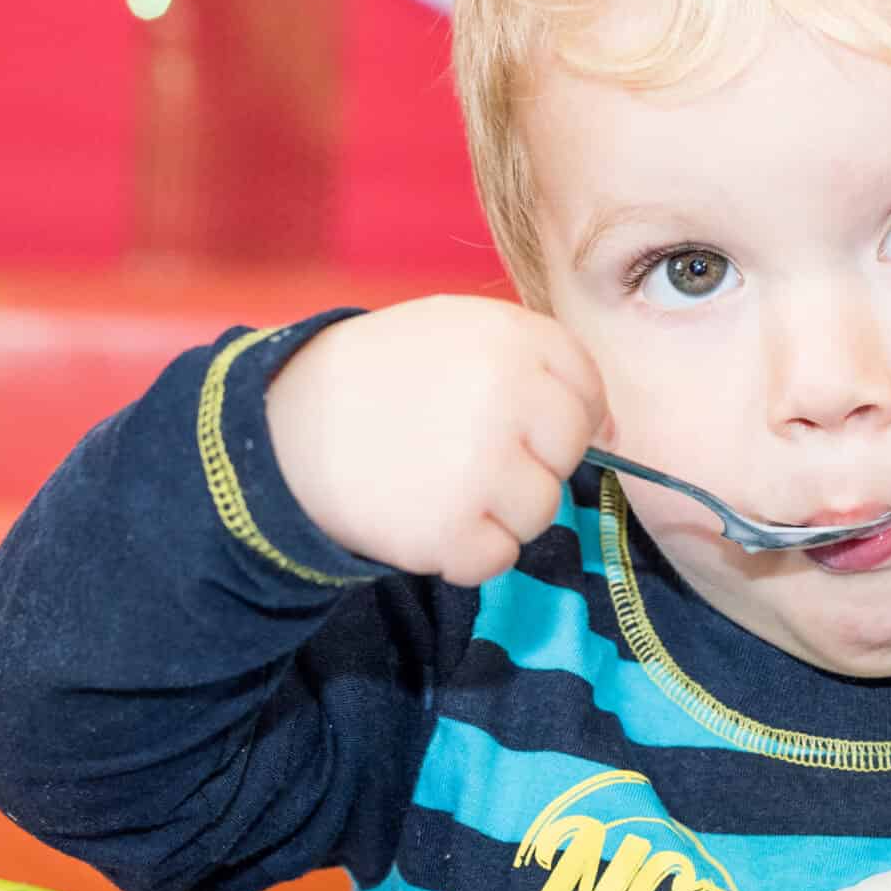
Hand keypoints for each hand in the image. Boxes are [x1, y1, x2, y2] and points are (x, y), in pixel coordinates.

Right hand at [264, 296, 606, 583]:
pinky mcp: (451, 529)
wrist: (282, 428)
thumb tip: (608, 426)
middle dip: (531, 462)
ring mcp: (482, 465)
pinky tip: (425, 518)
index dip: (561, 414)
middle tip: (469, 456)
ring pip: (540, 510)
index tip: (519, 423)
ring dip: (498, 511)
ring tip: (439, 484)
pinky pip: (498, 558)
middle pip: (568, 452)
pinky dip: (466, 552)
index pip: (586, 389)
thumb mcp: (455, 332)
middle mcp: (508, 396)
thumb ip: (534, 363)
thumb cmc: (382, 379)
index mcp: (513, 337)